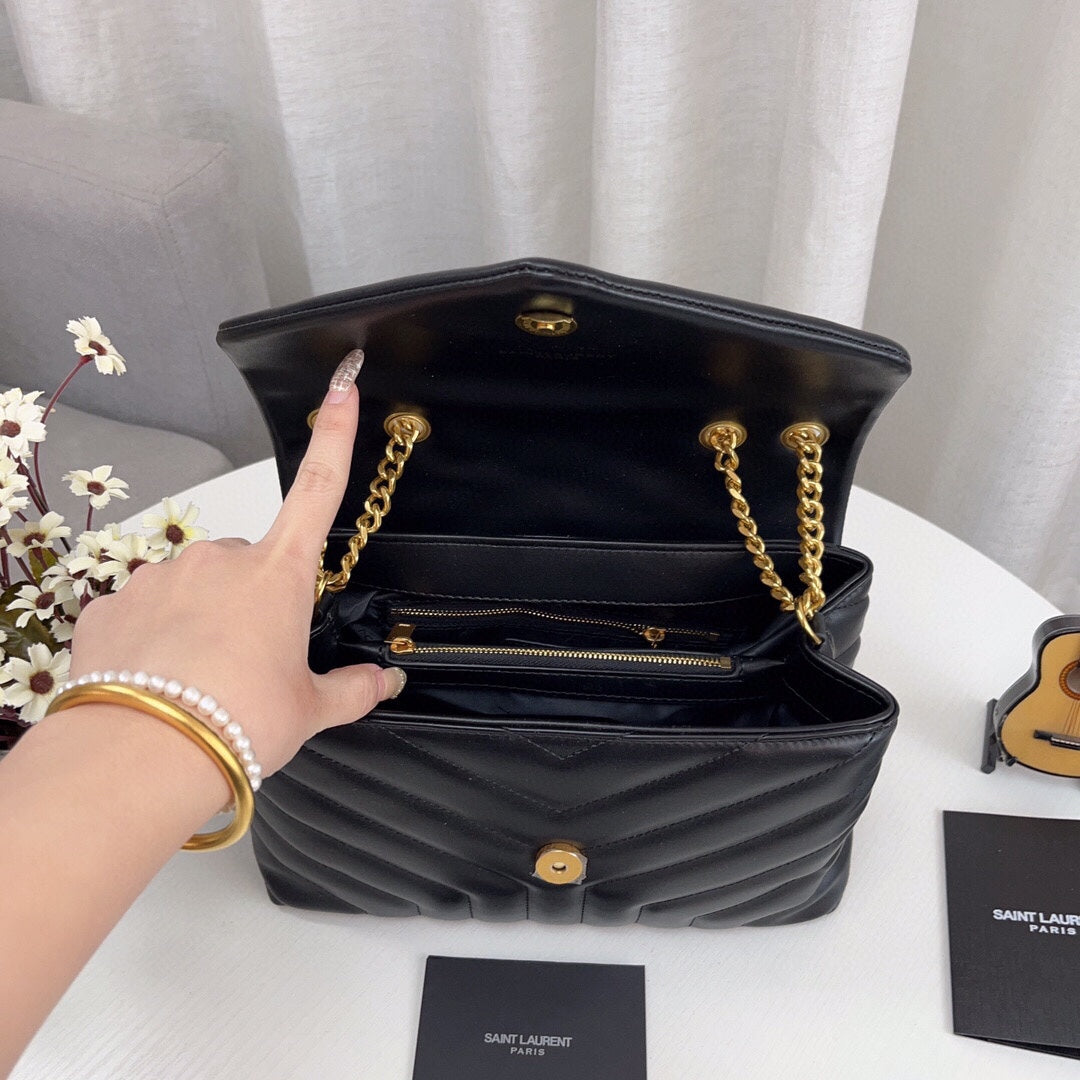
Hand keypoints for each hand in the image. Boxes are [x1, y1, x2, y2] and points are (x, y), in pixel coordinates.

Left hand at [68, 367, 401, 776]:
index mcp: (277, 574)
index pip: (318, 489)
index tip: (343, 385)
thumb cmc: (239, 721)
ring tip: (203, 681)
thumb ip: (352, 689)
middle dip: (252, 600)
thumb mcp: (308, 710)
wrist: (140, 755)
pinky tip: (161, 682)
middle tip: (251, 663)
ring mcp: (160, 577)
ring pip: (194, 588)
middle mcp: (218, 559)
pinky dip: (156, 639)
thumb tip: (387, 681)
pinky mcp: (111, 604)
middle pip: (249, 564)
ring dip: (203, 620)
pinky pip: (145, 613)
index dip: (335, 435)